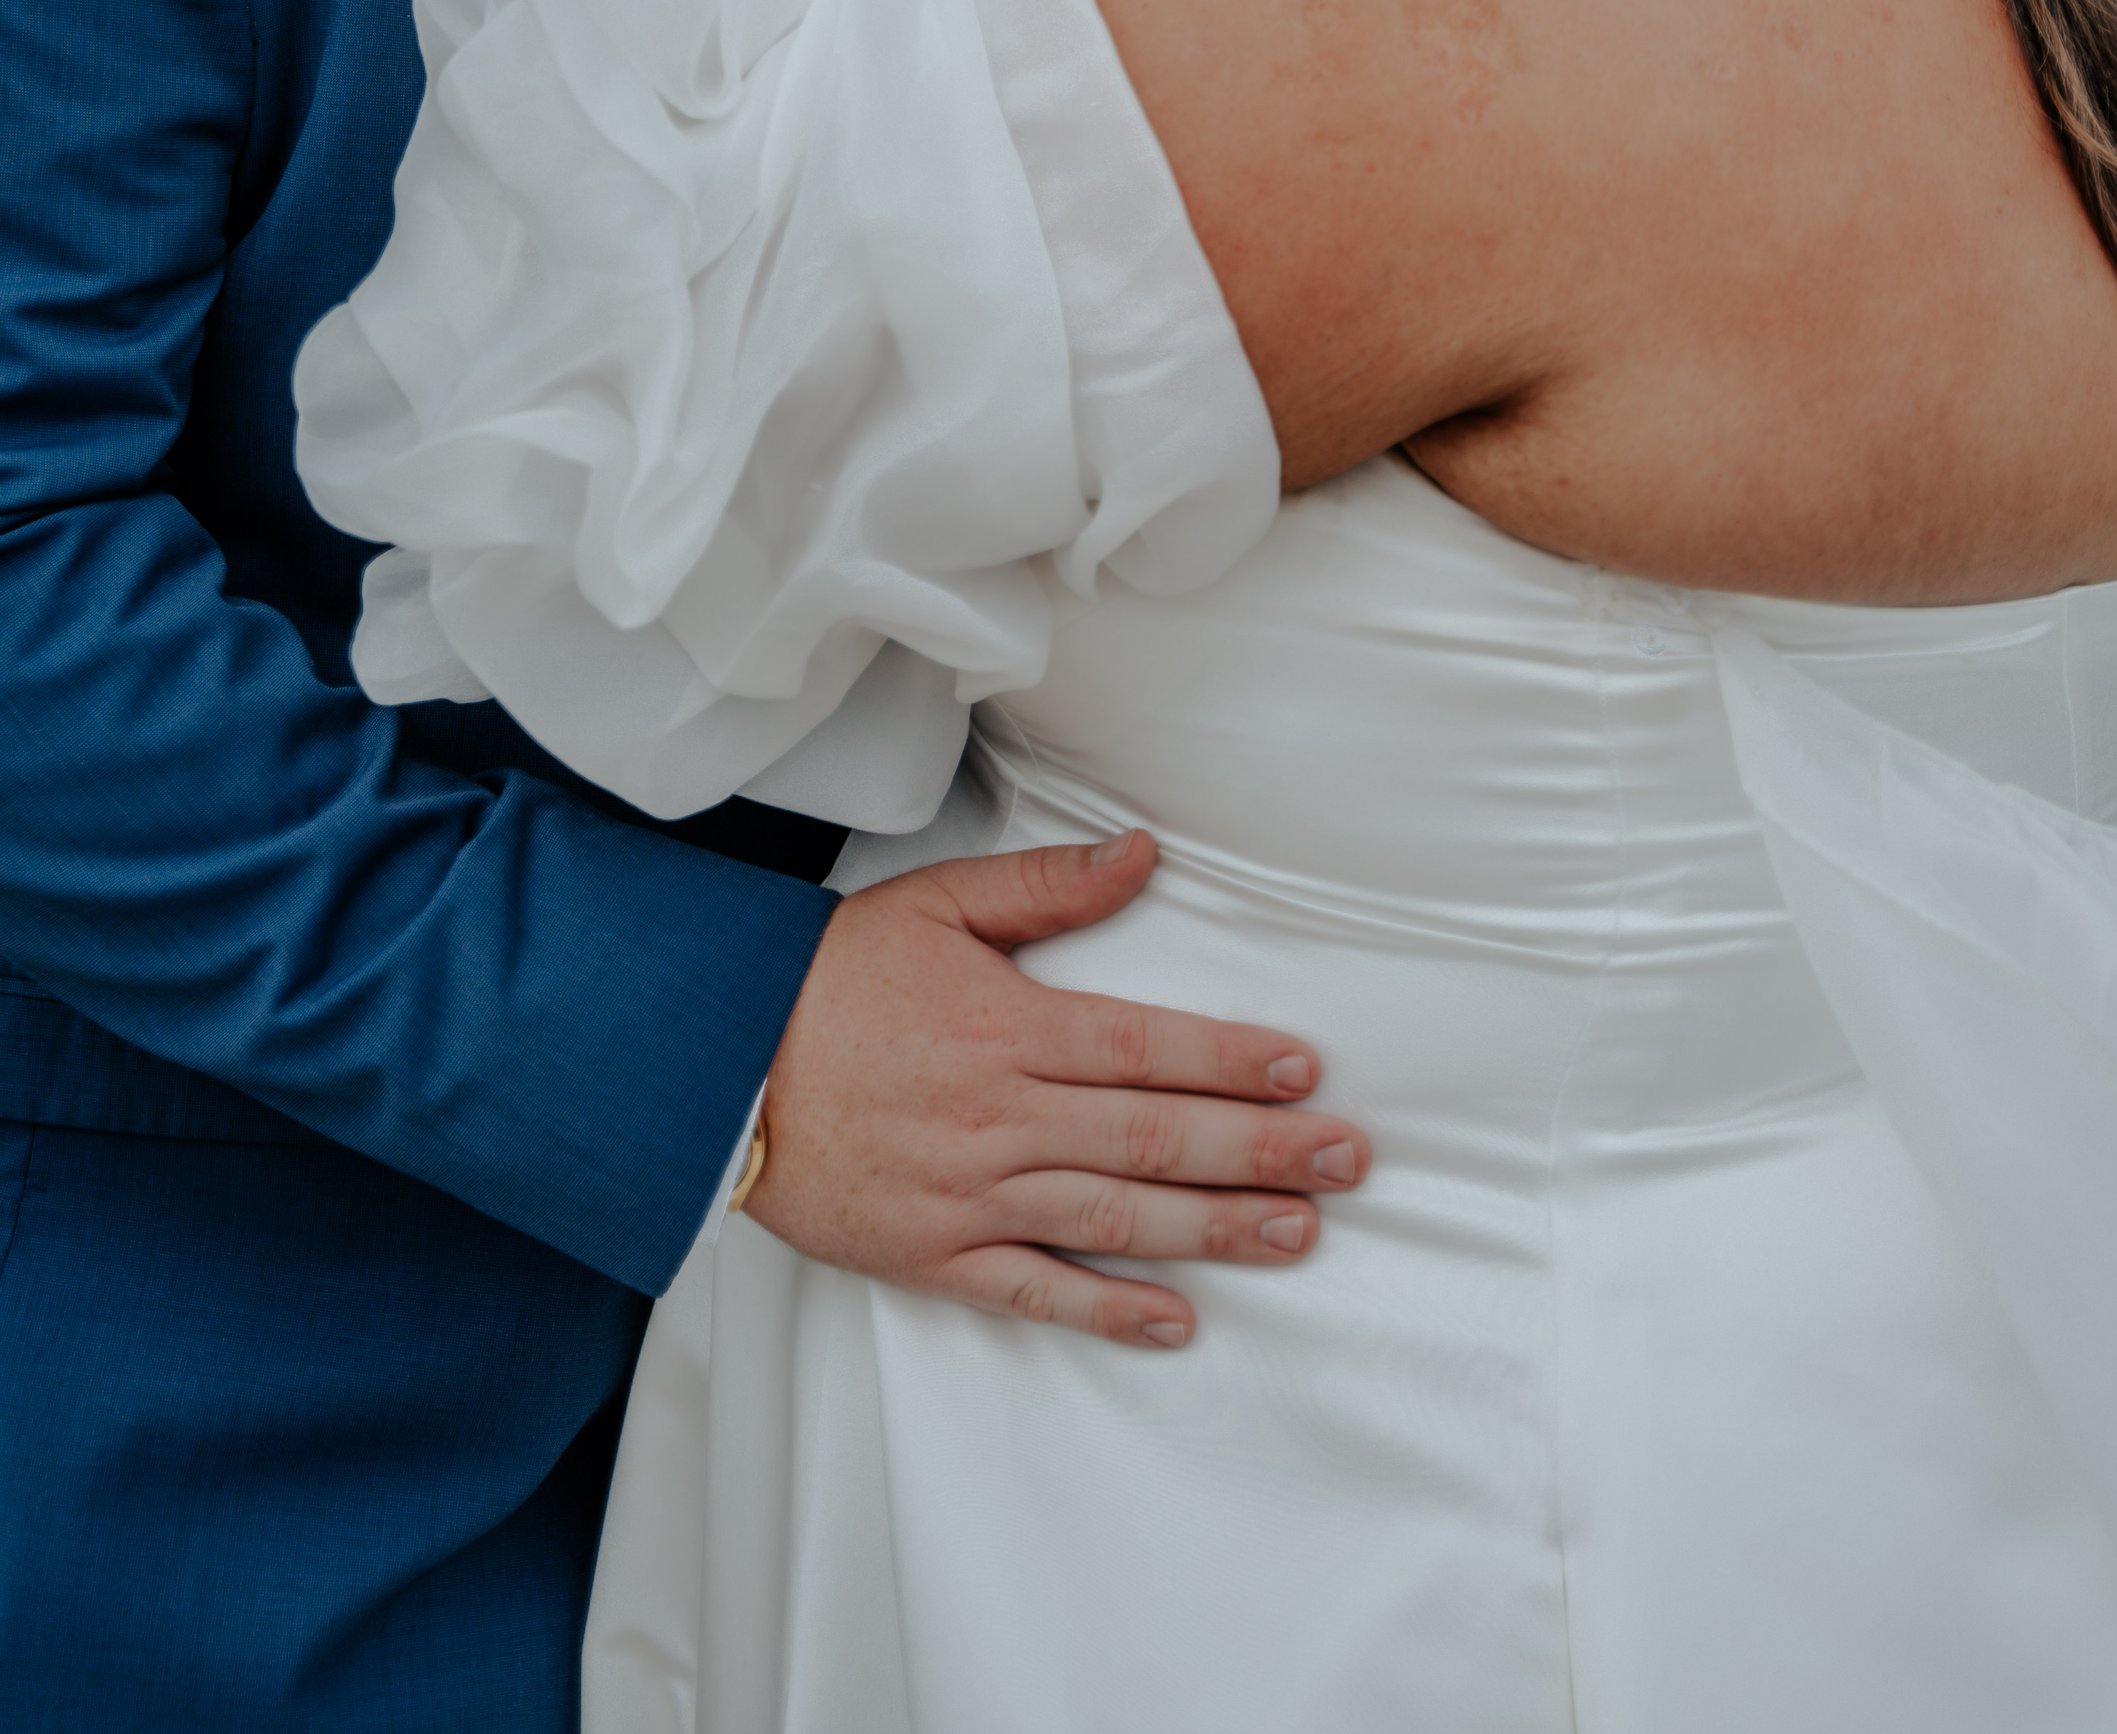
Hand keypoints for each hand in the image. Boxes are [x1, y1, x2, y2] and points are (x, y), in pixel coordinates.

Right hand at [747, 829, 1369, 1347]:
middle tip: (1347, 1161)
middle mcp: (998, 1117)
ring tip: (1298, 1233)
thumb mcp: (940, 903)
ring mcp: (968, 1194)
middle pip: (1152, 1136)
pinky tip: (1175, 1319)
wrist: (714, 1065)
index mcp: (1007, 1027)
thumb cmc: (832, 978)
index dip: (1234, 1061)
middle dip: (1261, 1150)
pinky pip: (1032, 1290)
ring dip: (1214, 1227)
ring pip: (1113, 1216)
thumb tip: (1146, 852)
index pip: (1146, 1047)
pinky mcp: (933, 1253)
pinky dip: (1106, 1309)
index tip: (1309, 1072)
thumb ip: (1049, 885)